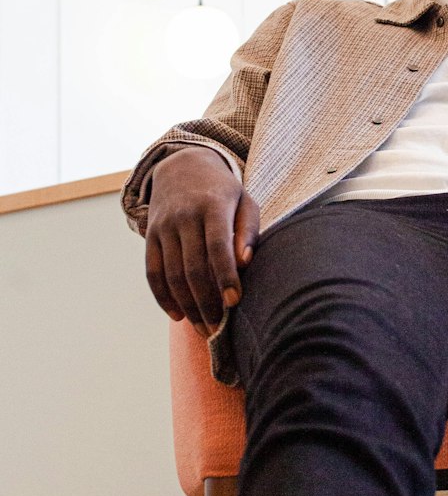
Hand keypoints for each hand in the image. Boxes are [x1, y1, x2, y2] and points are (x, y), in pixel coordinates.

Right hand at [145, 147, 259, 336]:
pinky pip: (152, 272)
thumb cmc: (224, 193)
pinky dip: (163, 297)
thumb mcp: (244, 202)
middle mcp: (184, 216)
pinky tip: (177, 315)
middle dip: (206, 302)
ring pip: (171, 274)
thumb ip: (249, 231)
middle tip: (218, 328)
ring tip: (202, 329)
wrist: (183, 167)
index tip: (234, 302)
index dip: (225, 276)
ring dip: (186, 306)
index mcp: (212, 207)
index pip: (218, 247)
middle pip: (193, 267)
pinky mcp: (150, 236)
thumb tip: (245, 263)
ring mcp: (164, 226)